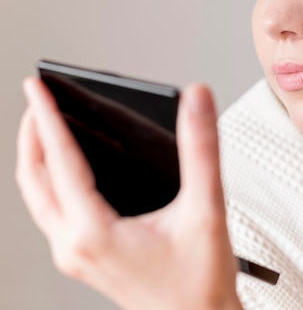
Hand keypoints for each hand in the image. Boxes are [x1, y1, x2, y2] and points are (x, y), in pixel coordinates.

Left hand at [15, 77, 242, 309]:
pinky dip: (49, 181)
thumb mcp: (206, 209)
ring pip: (37, 198)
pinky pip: (50, 213)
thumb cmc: (199, 281)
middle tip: (37, 100)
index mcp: (94, 232)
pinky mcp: (84, 259)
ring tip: (45, 128)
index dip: (49, 116)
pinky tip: (66, 170)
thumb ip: (202, 150)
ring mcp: (74, 256)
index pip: (62, 161)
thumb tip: (195, 102)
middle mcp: (74, 246)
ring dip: (37, 159)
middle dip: (32, 134)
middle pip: (34, 180)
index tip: (37, 86)